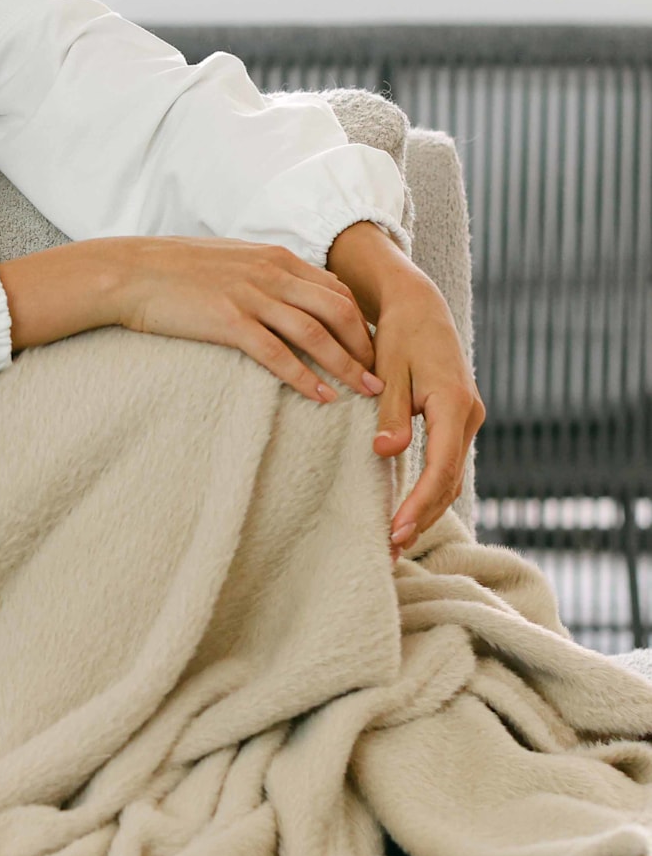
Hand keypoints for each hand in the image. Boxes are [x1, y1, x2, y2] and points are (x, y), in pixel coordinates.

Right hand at [113, 236, 381, 405]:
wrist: (130, 272)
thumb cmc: (175, 270)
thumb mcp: (231, 260)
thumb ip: (265, 274)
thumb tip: (290, 293)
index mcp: (274, 258)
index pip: (335, 290)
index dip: (360, 322)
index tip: (370, 350)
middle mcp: (271, 273)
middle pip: (338, 311)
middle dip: (364, 347)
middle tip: (379, 377)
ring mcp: (251, 296)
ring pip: (316, 333)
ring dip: (346, 366)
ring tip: (365, 393)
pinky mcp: (229, 321)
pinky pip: (277, 353)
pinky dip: (304, 377)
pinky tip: (320, 397)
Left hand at [327, 223, 485, 561]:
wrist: (418, 306)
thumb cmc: (398, 334)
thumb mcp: (389, 368)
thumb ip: (390, 411)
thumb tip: (386, 452)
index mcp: (454, 403)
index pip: (441, 466)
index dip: (419, 503)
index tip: (396, 531)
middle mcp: (469, 415)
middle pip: (449, 481)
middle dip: (422, 517)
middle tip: (391, 549)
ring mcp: (467, 420)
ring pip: (451, 476)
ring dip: (426, 509)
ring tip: (396, 542)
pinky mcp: (457, 421)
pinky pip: (447, 464)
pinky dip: (430, 490)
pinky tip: (409, 512)